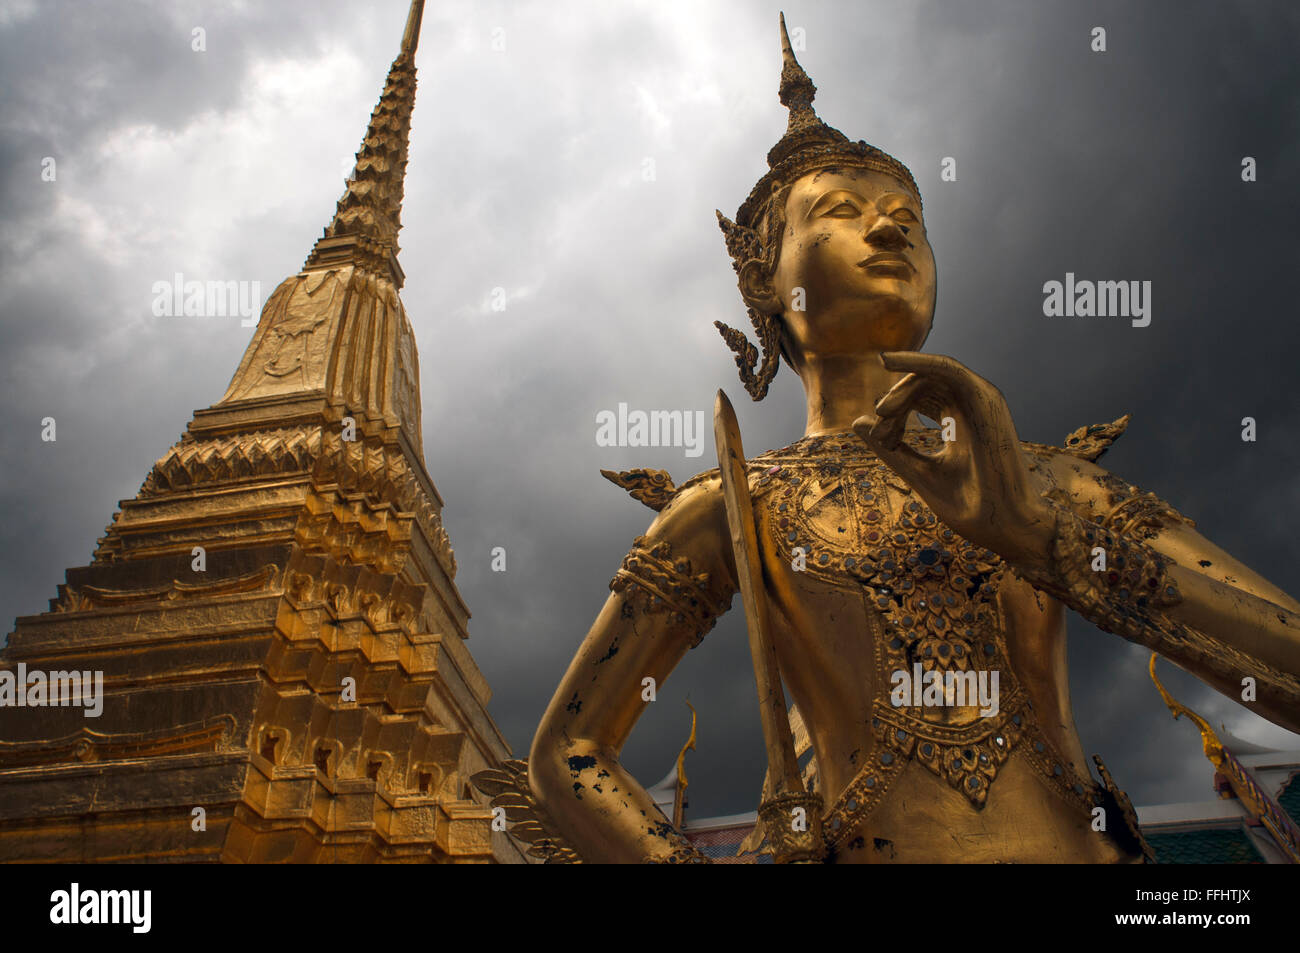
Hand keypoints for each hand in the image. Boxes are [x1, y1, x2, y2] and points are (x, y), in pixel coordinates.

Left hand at [852, 352, 1055, 571]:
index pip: (919, 399)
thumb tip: (857, 423)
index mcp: (957, 421)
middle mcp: (969, 406)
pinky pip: (946, 368)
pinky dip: (918, 361)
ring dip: (902, 390)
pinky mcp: (985, 399)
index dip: (894, 414)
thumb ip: (891, 448)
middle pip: (921, 385)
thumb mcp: (918, 471)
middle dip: (895, 403)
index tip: (881, 441)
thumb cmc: (968, 505)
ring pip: (929, 375)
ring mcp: (979, 400)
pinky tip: (889, 361)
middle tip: (881, 432)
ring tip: (884, 412)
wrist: (1003, 525)